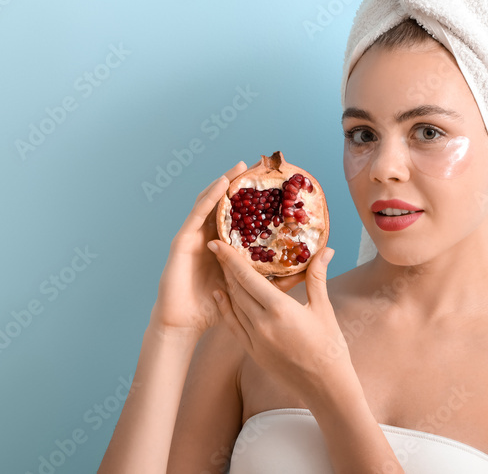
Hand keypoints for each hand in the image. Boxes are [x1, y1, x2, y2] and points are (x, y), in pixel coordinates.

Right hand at [150, 162, 306, 339]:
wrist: (185, 324)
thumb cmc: (214, 308)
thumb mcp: (251, 288)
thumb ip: (274, 277)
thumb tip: (305, 266)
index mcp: (224, 245)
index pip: (241, 216)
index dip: (254, 198)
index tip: (271, 182)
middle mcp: (209, 236)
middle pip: (226, 204)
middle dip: (239, 183)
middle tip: (257, 163)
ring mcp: (194, 237)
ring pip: (211, 203)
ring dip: (224, 183)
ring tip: (241, 167)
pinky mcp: (182, 241)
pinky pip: (197, 215)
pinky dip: (210, 198)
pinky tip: (222, 184)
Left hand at [207, 239, 353, 403]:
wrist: (326, 387)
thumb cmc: (330, 347)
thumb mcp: (323, 309)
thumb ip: (316, 277)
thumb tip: (325, 250)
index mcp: (280, 310)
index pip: (247, 278)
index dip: (230, 258)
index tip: (217, 242)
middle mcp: (262, 324)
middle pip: (236, 289)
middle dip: (225, 267)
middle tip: (217, 249)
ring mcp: (255, 340)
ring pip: (233, 306)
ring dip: (225, 285)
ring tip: (220, 267)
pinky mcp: (253, 352)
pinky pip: (233, 326)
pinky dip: (225, 308)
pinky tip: (220, 295)